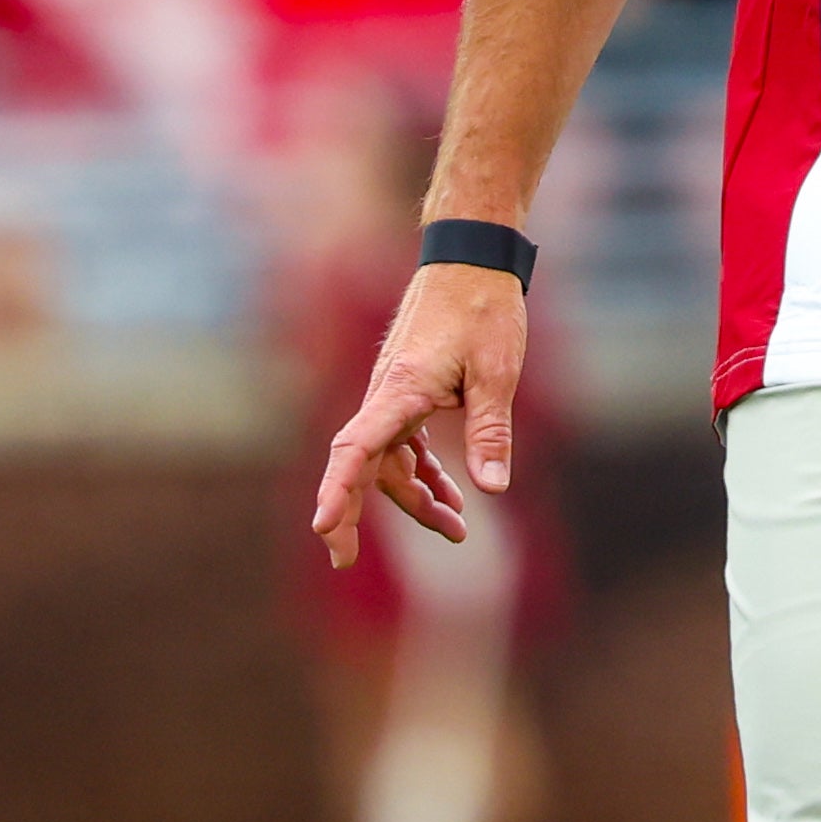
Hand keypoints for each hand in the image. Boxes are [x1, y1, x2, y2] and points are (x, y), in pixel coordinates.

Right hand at [309, 262, 526, 568]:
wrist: (472, 260)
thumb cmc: (484, 309)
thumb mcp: (497, 371)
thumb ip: (490, 431)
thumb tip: (494, 489)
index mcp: (401, 390)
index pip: (356, 449)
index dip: (337, 490)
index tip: (323, 527)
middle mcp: (388, 396)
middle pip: (362, 467)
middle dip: (353, 515)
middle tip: (344, 561)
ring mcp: (395, 396)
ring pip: (390, 462)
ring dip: (415, 498)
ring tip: (456, 531)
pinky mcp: (409, 393)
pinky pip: (404, 445)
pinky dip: (423, 472)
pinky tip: (449, 495)